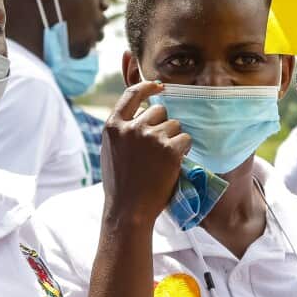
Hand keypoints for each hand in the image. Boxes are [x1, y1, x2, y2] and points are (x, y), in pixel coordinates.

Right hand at [101, 80, 189, 225]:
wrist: (128, 210)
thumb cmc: (120, 184)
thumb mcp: (112, 150)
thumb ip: (123, 130)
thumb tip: (142, 112)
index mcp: (113, 126)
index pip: (132, 94)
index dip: (148, 87)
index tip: (159, 86)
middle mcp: (132, 128)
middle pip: (159, 111)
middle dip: (163, 124)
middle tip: (158, 149)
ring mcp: (151, 137)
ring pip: (175, 125)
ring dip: (174, 139)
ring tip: (162, 160)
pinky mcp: (170, 149)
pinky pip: (185, 139)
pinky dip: (184, 150)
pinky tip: (173, 164)